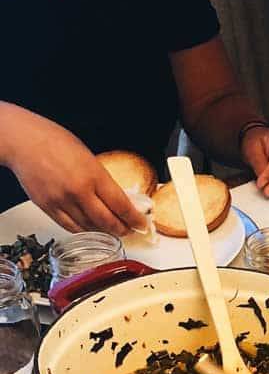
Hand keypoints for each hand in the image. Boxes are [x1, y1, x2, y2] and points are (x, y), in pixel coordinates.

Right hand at [6, 116, 145, 234]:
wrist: (23, 141)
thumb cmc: (54, 142)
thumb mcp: (89, 157)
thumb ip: (102, 179)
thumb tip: (117, 199)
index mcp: (93, 175)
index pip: (121, 205)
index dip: (134, 219)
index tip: (141, 223)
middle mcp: (79, 191)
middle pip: (107, 221)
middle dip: (122, 229)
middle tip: (129, 230)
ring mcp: (62, 201)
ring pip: (89, 227)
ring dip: (103, 232)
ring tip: (111, 230)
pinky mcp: (48, 207)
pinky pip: (70, 227)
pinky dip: (84, 230)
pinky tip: (91, 228)